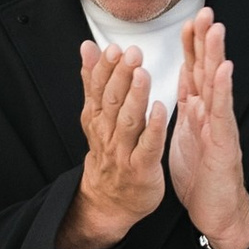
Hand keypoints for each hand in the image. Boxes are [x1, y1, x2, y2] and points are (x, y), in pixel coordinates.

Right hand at [60, 41, 166, 248]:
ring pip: (129, 121)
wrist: (109, 201)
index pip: (99, 89)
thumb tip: (87, 47)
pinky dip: (154, 128)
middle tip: (132, 53)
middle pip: (113, 102)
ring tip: (143, 74)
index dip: (105, 68)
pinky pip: (148, 147)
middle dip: (121, 76)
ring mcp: (124, 152)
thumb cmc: (109, 152)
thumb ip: (94, 81)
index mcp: (97, 118)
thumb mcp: (96, 115)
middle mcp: (107, 133)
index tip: (113, 48)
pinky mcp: (142, 169)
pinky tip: (161, 109)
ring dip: (136, 97)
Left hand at [168, 11, 248, 248]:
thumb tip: (183, 82)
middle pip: (207, 70)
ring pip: (217, 85)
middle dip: (205, 40)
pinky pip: (222, 114)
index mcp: (198, 111)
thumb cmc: (202, 176)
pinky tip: (223, 70)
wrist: (216, 213)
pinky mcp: (223, 144)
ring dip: (216, 55)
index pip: (194, 71)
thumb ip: (187, 108)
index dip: (191, 45)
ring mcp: (220, 127)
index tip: (187, 18)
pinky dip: (222, 91)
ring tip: (215, 29)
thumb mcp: (186, 136)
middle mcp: (211, 114)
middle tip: (205, 11)